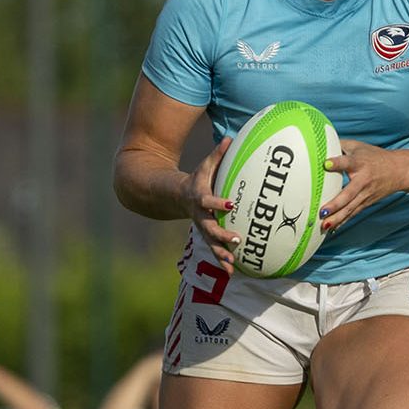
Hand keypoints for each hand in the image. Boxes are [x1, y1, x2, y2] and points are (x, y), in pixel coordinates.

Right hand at [182, 136, 236, 266]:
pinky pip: (213, 250)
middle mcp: (199, 215)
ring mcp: (201, 227)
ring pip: (210, 243)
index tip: (230, 204)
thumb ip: (218, 155)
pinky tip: (232, 271)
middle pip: (209, 227)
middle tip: (236, 239)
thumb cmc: (196, 179)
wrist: (172, 196)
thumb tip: (231, 137)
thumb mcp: (205, 166)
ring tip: (232, 264)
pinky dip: (222, 260)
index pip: (208, 200)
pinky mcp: (205, 235)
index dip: (218, 202)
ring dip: (221, 253)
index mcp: (199, 197)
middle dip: (221, 235)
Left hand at [321, 140, 408, 234]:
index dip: (337, 163)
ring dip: (337, 218)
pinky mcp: (366, 202)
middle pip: (349, 194)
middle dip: (336, 204)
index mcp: (360, 163)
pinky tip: (331, 229)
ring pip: (350, 208)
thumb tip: (318, 142)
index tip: (326, 164)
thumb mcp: (358, 146)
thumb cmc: (374, 157)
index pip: (347, 162)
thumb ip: (339, 144)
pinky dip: (342, 222)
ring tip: (323, 225)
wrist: (398, 171)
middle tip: (323, 211)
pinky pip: (352, 213)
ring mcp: (365, 194)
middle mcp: (363, 180)